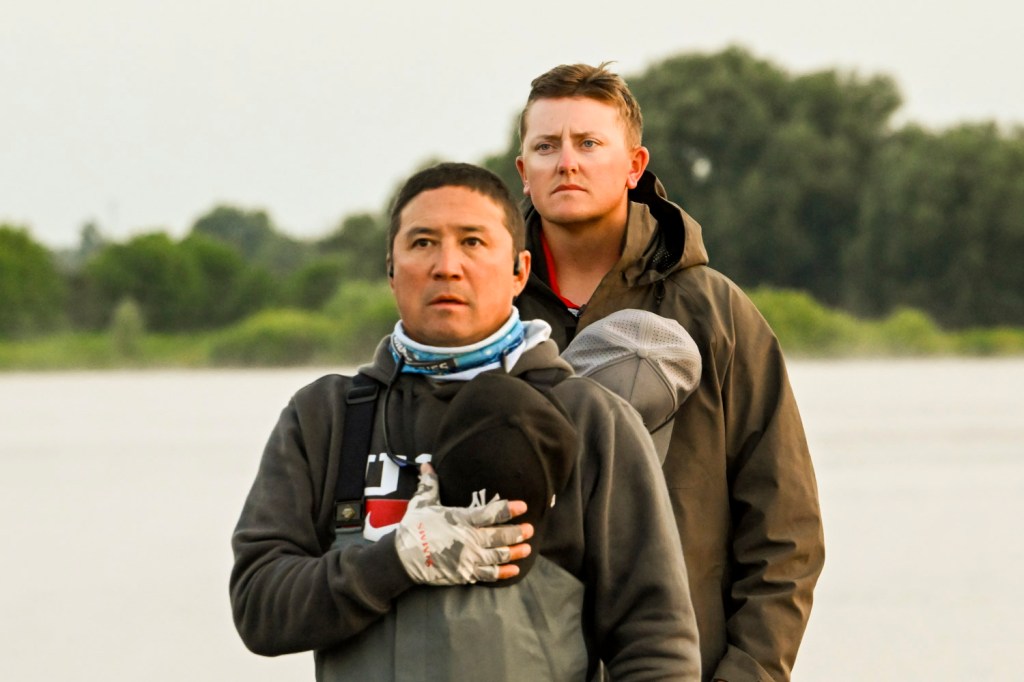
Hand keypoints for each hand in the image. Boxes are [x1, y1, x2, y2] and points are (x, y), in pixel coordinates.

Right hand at [395, 463, 532, 584]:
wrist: (402, 559)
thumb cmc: (413, 528)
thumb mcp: (422, 503)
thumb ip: (429, 484)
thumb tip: (426, 464)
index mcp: (461, 520)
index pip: (490, 513)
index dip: (508, 509)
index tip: (522, 506)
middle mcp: (468, 540)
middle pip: (499, 536)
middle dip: (517, 533)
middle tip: (530, 529)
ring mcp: (468, 558)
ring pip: (498, 556)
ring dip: (515, 552)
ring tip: (527, 548)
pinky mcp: (465, 573)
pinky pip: (489, 574)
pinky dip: (503, 572)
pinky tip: (515, 569)